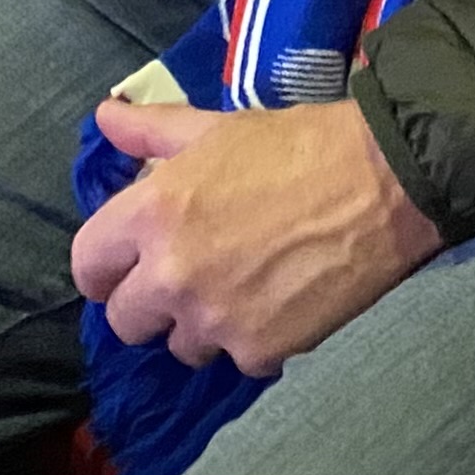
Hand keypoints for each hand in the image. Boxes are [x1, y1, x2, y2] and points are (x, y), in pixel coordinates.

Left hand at [72, 98, 442, 372]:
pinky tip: (282, 300)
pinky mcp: (260, 350)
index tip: (128, 265)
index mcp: (152, 213)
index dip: (106, 265)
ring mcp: (215, 318)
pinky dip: (256, 337)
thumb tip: (106, 116)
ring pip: (181, 346)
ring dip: (203, 323)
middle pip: (126, 320)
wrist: (386, 179)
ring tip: (243, 287)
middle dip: (152, 300)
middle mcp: (172, 274)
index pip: (88, 266)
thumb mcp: (218, 128)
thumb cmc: (299, 144)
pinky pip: (238, 358)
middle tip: (191, 274)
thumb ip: (152, 130)